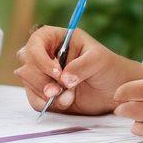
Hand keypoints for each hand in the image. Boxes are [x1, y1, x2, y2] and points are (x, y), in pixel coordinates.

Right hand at [15, 27, 134, 115]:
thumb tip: (63, 80)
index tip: (57, 73)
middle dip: (42, 79)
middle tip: (59, 90)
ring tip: (69, 97)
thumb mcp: (98, 60)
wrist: (115, 92)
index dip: (41, 58)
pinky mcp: (44, 93)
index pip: (35, 43)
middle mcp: (44, 54)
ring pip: (28, 83)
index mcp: (54, 38)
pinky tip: (65, 103)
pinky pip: (33, 99)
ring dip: (46, 93)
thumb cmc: (108, 67)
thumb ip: (81, 66)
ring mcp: (43, 74)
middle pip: (26, 64)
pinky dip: (46, 104)